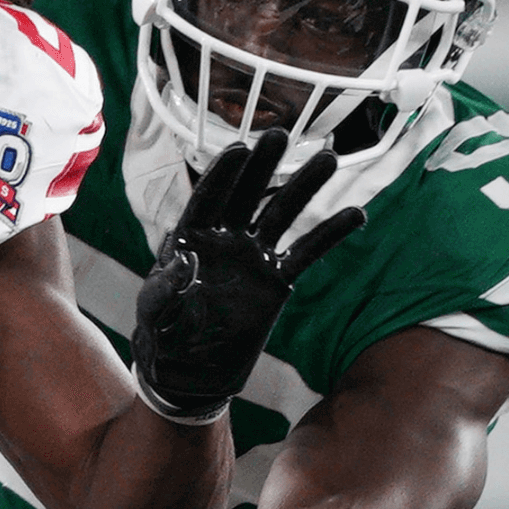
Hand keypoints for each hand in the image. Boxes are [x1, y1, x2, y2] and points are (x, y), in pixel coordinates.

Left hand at [132, 128, 364, 422]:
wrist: (189, 374)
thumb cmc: (162, 336)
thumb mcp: (153, 313)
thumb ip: (165, 287)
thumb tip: (183, 260)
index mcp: (190, 238)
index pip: (208, 198)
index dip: (222, 174)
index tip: (239, 149)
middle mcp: (224, 239)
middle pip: (247, 194)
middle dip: (264, 165)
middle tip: (282, 134)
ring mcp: (253, 258)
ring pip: (282, 214)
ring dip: (304, 187)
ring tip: (330, 158)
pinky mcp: (276, 282)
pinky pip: (306, 253)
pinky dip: (329, 234)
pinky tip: (355, 215)